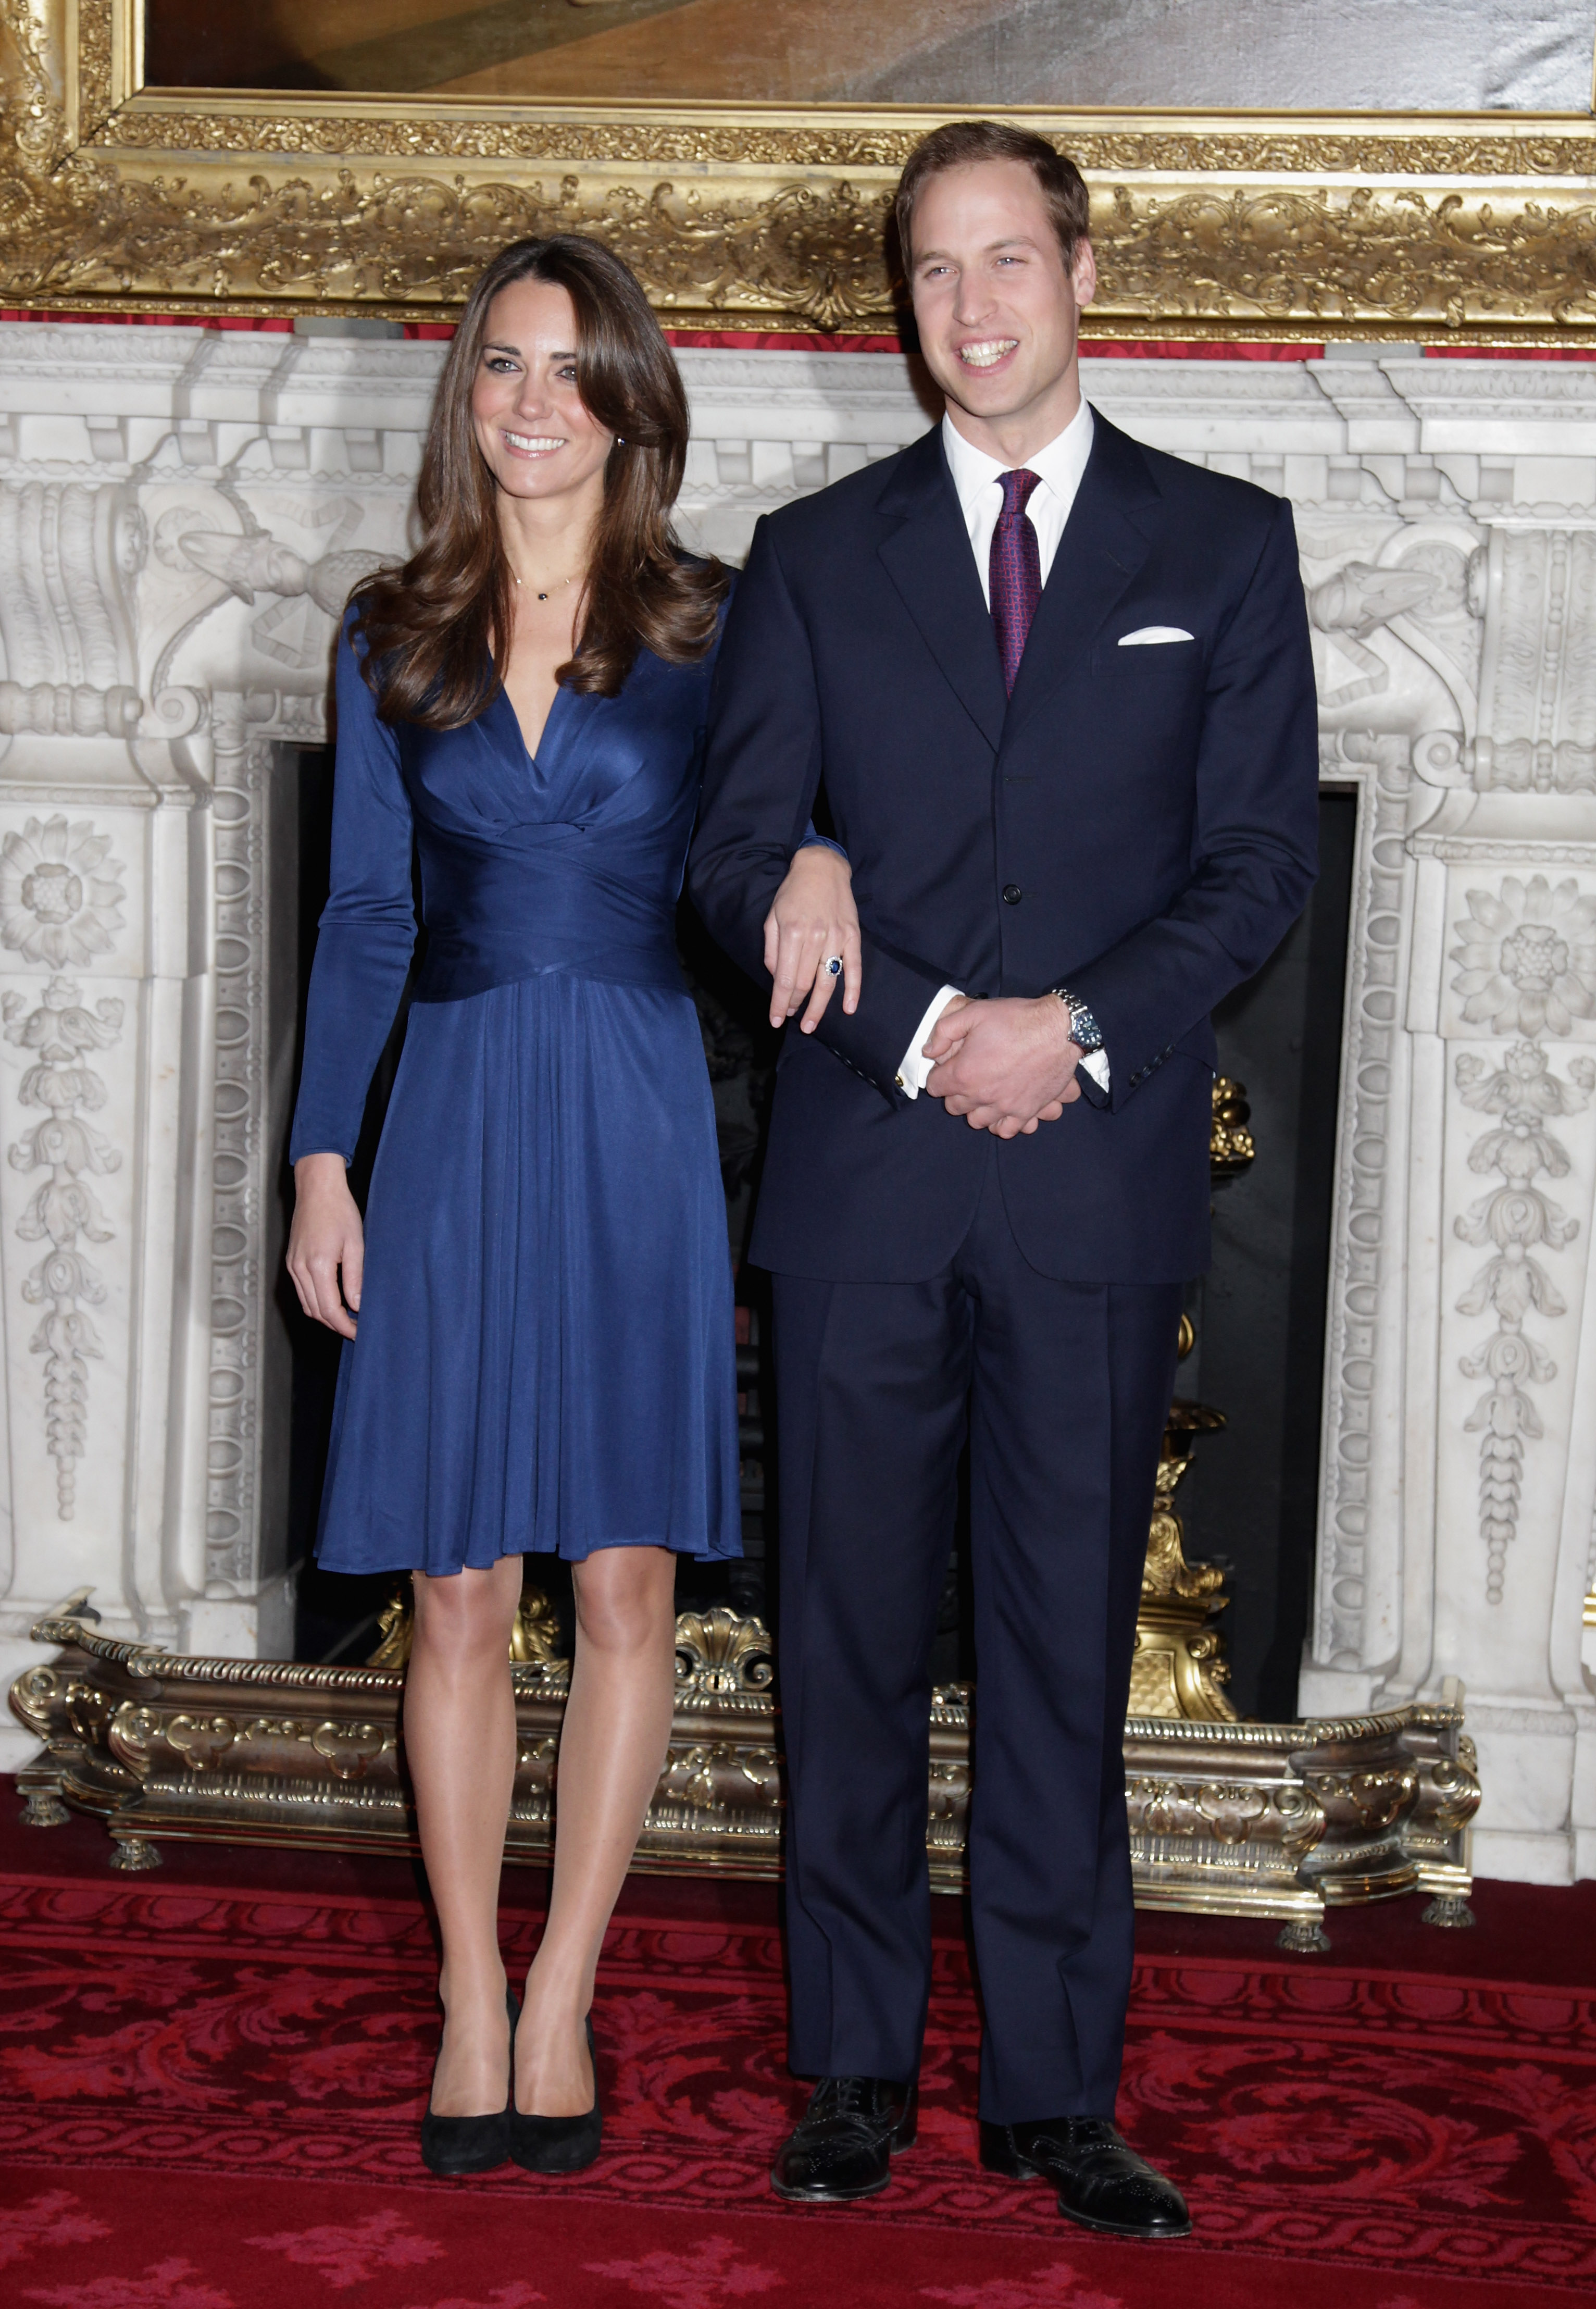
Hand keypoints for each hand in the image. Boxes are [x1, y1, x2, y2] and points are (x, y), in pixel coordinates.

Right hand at [287, 1152, 364, 1338]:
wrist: (317, 1189)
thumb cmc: (339, 1211)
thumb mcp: (356, 1245)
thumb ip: (355, 1278)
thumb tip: (357, 1305)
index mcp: (317, 1265)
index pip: (329, 1309)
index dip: (345, 1326)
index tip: (359, 1332)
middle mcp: (300, 1269)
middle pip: (315, 1312)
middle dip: (336, 1325)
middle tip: (356, 1330)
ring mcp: (292, 1265)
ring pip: (306, 1304)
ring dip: (325, 1316)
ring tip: (347, 1319)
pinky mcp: (291, 1261)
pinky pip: (301, 1292)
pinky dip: (315, 1303)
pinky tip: (332, 1302)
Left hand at [762, 844, 860, 1032]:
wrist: (822, 868)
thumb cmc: (793, 893)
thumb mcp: (772, 917)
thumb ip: (772, 950)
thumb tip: (777, 979)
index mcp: (791, 932)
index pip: (785, 979)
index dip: (779, 1003)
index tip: (776, 1019)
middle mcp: (815, 937)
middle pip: (806, 984)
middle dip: (796, 1006)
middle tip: (792, 1020)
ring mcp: (837, 937)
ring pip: (828, 981)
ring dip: (819, 1007)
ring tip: (811, 1024)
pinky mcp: (853, 936)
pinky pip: (855, 968)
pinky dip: (853, 990)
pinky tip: (849, 1008)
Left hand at [923, 994, 1081, 1135]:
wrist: (1059, 1029)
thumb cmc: (1017, 1019)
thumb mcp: (974, 1013)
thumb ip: (944, 1032)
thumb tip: (929, 1052)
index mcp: (964, 1072)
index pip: (934, 1086)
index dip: (939, 1075)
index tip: (947, 1067)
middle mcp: (981, 1095)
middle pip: (954, 1106)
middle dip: (955, 1092)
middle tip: (967, 1077)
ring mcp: (1004, 1106)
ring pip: (977, 1121)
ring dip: (976, 1108)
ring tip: (984, 1093)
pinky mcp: (1026, 1111)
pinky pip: (1006, 1130)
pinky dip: (1000, 1123)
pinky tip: (1002, 1108)